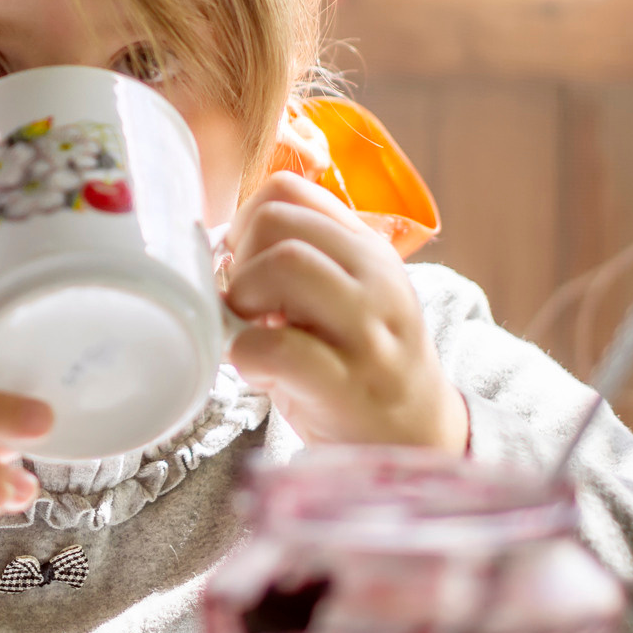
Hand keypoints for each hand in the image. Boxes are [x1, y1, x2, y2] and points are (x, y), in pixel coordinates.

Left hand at [222, 171, 467, 453]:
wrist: (417, 441)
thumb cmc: (358, 367)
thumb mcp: (343, 299)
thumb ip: (297, 264)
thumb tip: (216, 250)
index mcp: (367, 250)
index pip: (287, 190)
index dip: (245, 224)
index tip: (244, 266)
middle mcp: (375, 279)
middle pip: (276, 222)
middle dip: (240, 261)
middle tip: (245, 305)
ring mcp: (368, 331)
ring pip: (284, 264)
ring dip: (243, 298)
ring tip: (251, 331)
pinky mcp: (350, 386)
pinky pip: (274, 346)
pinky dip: (246, 356)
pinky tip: (257, 371)